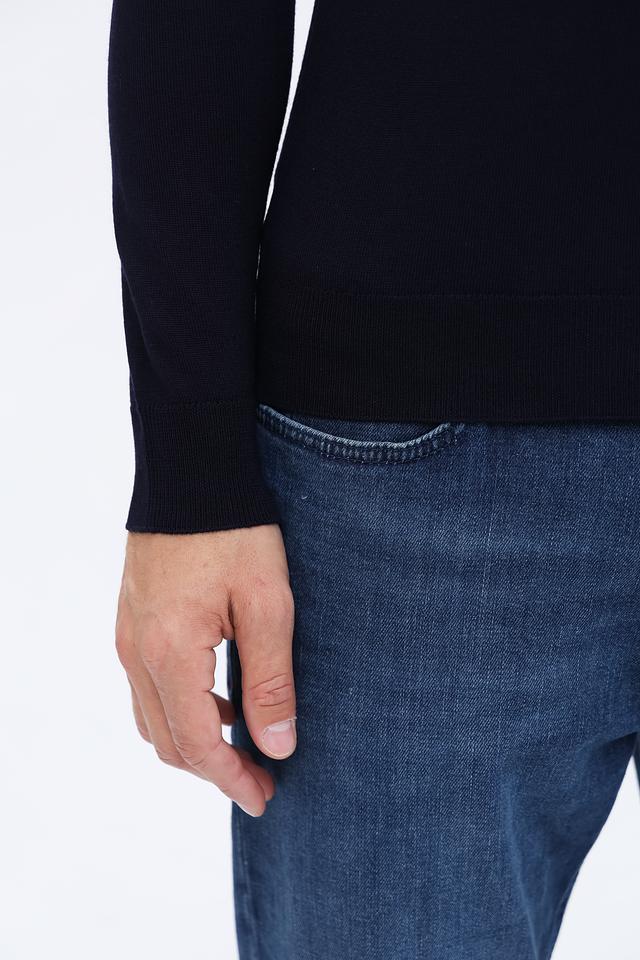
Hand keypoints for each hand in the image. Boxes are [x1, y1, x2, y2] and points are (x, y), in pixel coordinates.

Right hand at [115, 525, 295, 815]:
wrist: (191, 470)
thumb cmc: (235, 530)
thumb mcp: (267, 603)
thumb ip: (270, 679)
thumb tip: (278, 746)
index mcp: (170, 654)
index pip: (197, 745)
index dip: (231, 780)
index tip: (265, 799)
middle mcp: (137, 652)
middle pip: (168, 741)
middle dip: (213, 770)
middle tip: (261, 779)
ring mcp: (129, 636)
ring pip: (153, 717)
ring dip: (195, 741)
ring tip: (244, 744)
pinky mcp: (133, 619)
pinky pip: (148, 686)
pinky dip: (180, 709)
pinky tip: (219, 698)